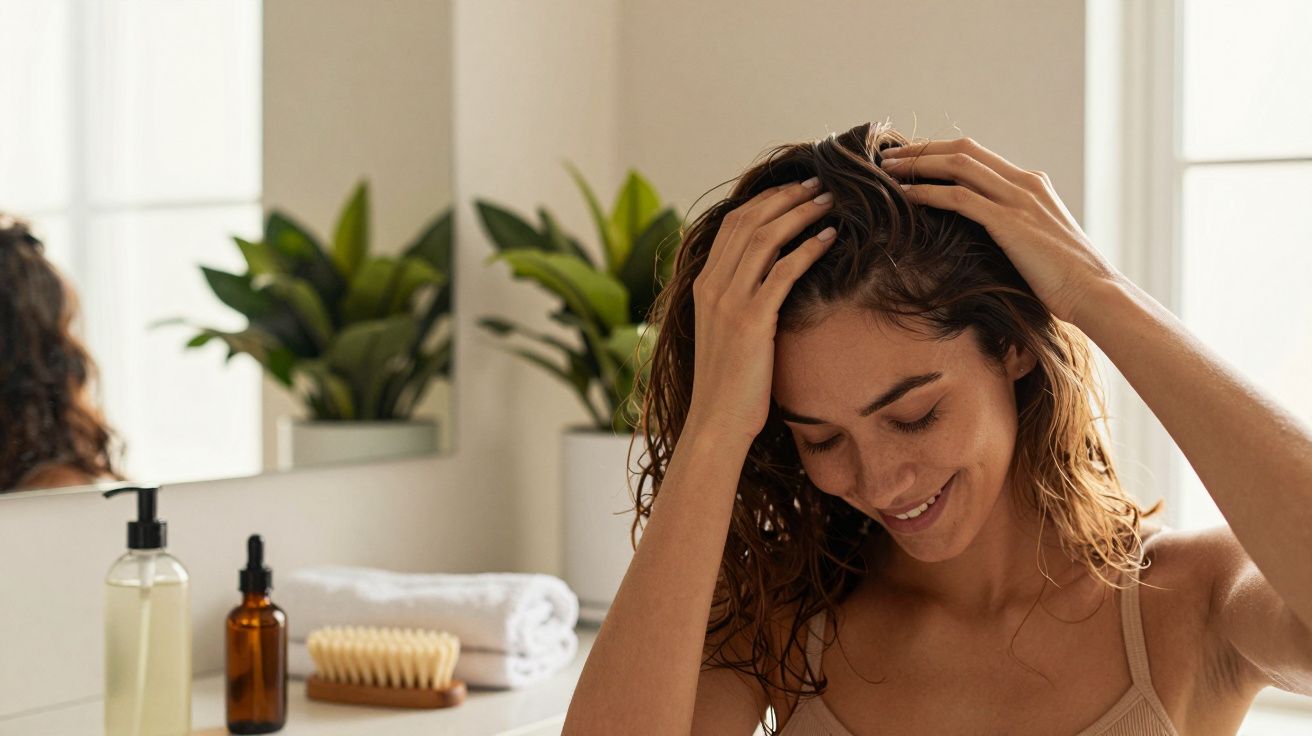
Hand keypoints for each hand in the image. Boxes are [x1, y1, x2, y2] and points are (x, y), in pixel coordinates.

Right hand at [687, 178, 836, 441]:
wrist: (717, 420)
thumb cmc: (730, 382)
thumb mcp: (726, 331)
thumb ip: (739, 299)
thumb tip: (769, 278)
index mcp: (703, 284)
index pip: (733, 223)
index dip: (766, 200)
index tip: (796, 189)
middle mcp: (712, 286)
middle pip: (749, 221)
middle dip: (786, 197)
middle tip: (819, 184)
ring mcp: (729, 302)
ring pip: (765, 239)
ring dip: (800, 214)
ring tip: (829, 202)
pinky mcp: (751, 321)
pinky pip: (782, 272)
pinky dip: (807, 249)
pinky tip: (829, 238)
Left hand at [879, 137, 1123, 325]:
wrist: (1094, 292)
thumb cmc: (1065, 279)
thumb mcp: (1036, 242)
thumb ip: (1012, 228)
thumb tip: (980, 238)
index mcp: (1032, 183)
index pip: (977, 154)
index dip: (939, 151)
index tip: (911, 158)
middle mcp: (1025, 182)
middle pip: (963, 149)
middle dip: (922, 150)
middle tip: (888, 157)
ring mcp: (1018, 199)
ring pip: (958, 166)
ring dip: (918, 166)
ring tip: (886, 171)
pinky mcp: (1009, 222)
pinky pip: (959, 198)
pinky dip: (927, 193)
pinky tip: (904, 196)